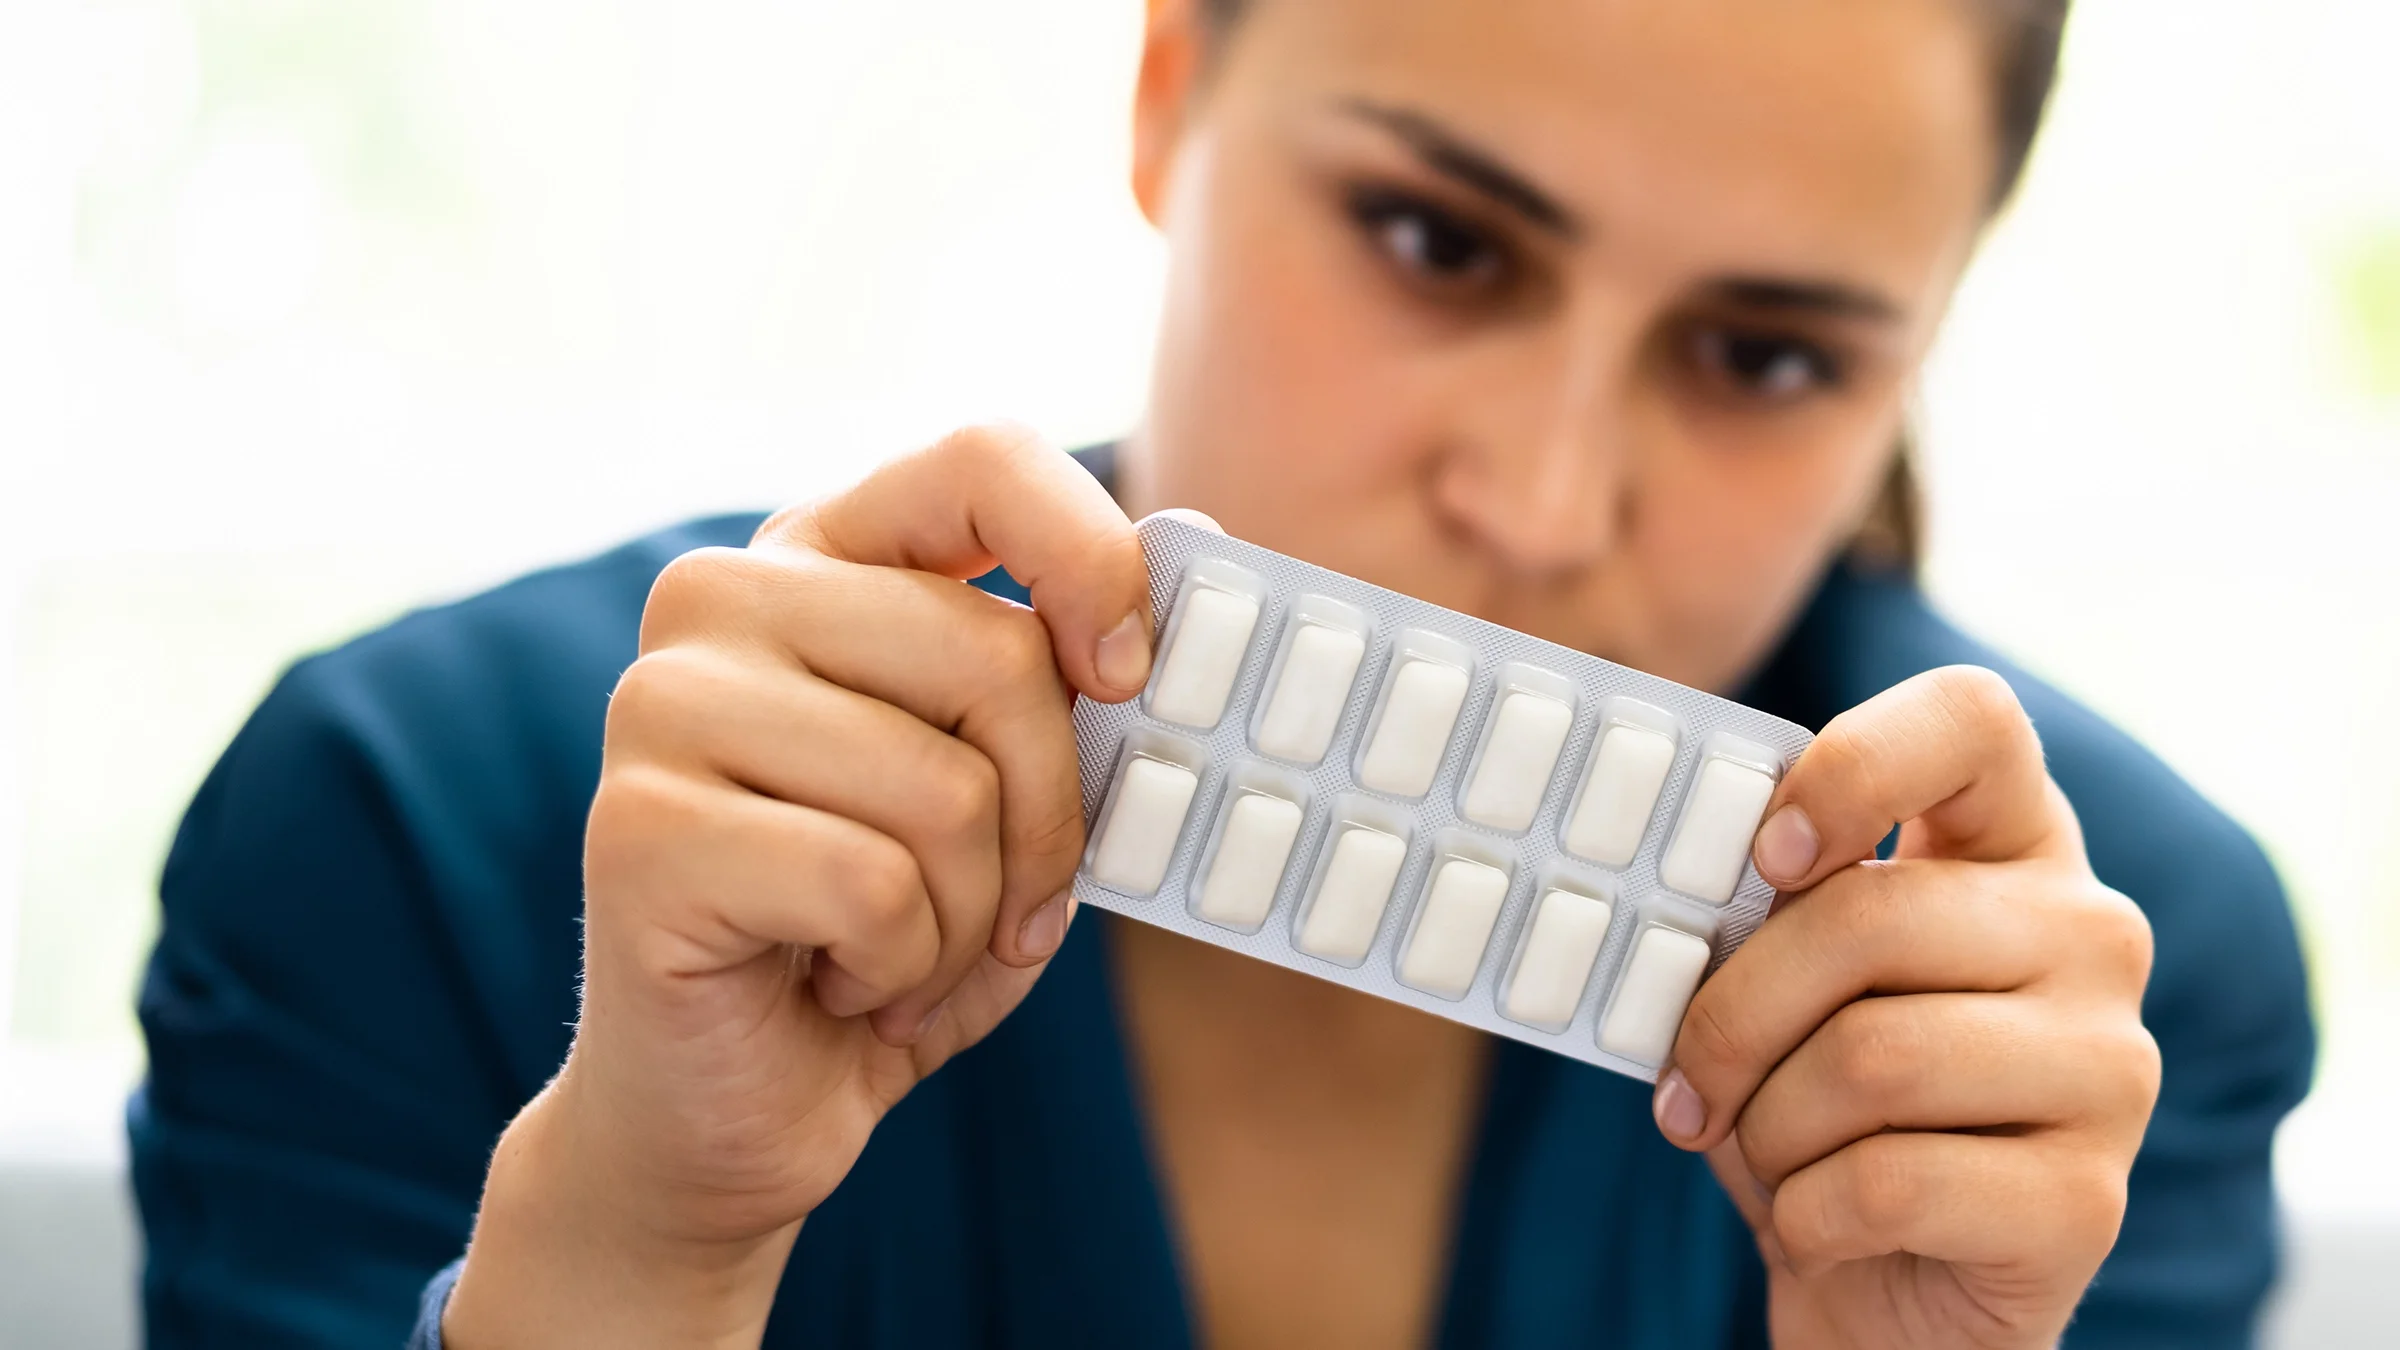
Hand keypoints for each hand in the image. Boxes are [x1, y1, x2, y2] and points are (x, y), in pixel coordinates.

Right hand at [445, 425, 1157, 1347]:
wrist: (734, 1109)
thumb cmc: (887, 936)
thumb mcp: (1008, 799)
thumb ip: (1069, 695)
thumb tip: (1178, 596)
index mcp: (822, 559)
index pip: (980, 462)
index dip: (1088, 554)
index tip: (1130, 676)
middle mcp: (722, 599)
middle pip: (994, 656)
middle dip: (1048, 821)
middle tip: (1009, 905)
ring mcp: (660, 704)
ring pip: (945, 790)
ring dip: (969, 917)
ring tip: (900, 953)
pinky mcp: (637, 827)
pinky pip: (875, 888)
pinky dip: (901, 971)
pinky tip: (836, 986)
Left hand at [1654, 666, 2160, 1349]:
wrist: (1886, 1293)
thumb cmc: (1819, 1109)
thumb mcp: (1779, 987)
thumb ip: (1756, 917)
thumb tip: (1662, 894)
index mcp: (2013, 844)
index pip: (1972, 719)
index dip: (1854, 765)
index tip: (1765, 853)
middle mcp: (2090, 932)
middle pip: (1872, 914)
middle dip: (1735, 1013)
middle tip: (1686, 1081)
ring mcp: (2110, 1064)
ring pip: (1873, 1056)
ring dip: (1767, 1124)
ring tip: (1761, 1152)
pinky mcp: (2091, 1199)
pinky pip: (1889, 1180)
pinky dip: (1806, 1212)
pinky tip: (1815, 1223)